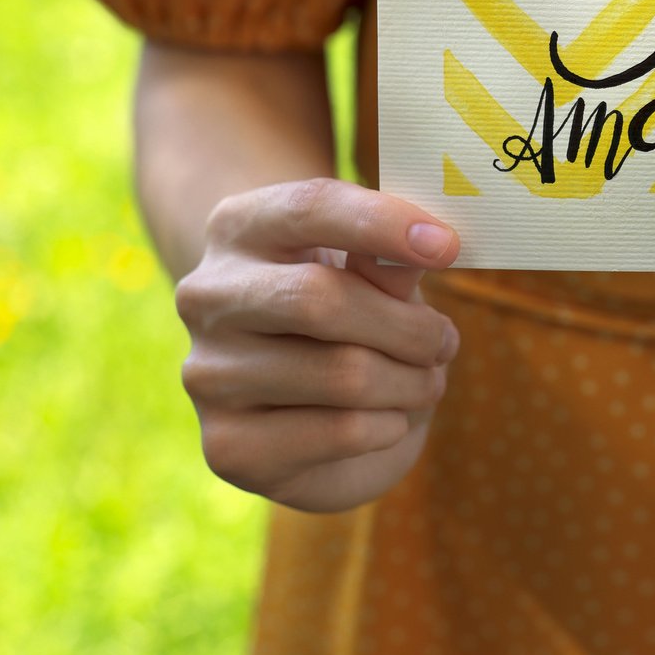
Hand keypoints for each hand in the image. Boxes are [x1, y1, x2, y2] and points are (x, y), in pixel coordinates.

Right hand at [175, 178, 460, 512]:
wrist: (308, 412)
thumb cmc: (352, 319)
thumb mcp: (373, 276)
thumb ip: (389, 262)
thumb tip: (427, 248)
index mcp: (239, 228)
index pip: (310, 208)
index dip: (383, 224)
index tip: (448, 247)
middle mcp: (206, 296)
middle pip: (320, 300)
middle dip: (408, 328)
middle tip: (445, 341)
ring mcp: (209, 374)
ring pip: (343, 374)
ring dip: (411, 382)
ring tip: (423, 381)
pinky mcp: (228, 446)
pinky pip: (341, 432)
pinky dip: (388, 426)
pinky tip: (386, 419)